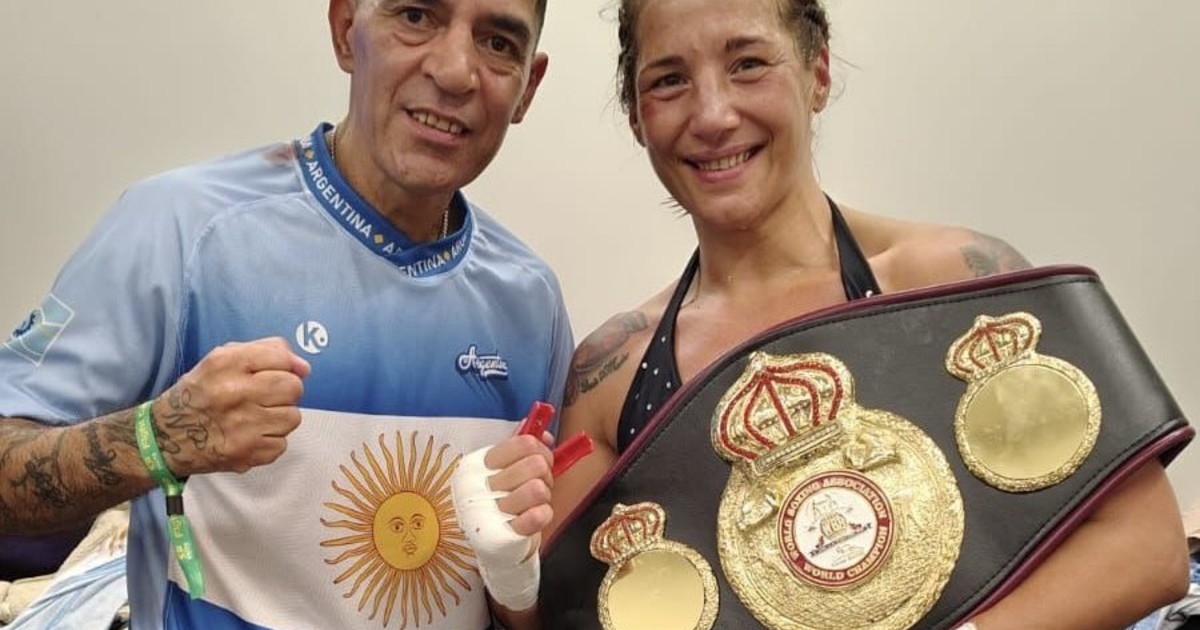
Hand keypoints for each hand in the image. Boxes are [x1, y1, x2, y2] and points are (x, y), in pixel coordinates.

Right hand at [150, 336, 309, 475]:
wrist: (165, 438)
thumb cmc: (200, 394)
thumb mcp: (221, 359)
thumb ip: (265, 351)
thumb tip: (303, 367)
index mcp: (226, 364)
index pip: (281, 357)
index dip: (288, 365)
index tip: (282, 372)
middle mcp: (234, 393)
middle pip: (293, 388)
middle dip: (287, 392)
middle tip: (269, 397)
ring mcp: (242, 426)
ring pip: (292, 417)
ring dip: (280, 417)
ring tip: (258, 417)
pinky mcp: (246, 453)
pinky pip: (282, 444)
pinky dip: (270, 441)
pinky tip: (251, 435)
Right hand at [450, 406, 556, 612]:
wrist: (491, 548)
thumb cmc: (499, 502)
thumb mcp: (503, 470)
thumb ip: (521, 448)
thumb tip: (545, 433)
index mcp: (477, 465)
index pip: (523, 443)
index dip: (542, 449)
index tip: (542, 459)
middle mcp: (478, 487)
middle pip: (535, 464)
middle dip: (545, 474)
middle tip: (539, 484)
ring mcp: (489, 513)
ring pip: (539, 488)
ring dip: (544, 496)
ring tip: (534, 502)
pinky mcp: (503, 537)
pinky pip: (538, 516)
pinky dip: (544, 514)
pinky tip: (535, 516)